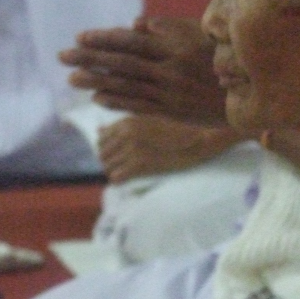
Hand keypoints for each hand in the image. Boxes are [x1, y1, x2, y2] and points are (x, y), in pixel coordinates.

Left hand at [59, 16, 226, 124]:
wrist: (251, 99)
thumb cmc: (228, 61)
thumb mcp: (204, 37)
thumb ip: (171, 29)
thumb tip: (136, 24)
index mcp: (177, 48)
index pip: (133, 41)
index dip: (105, 39)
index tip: (81, 36)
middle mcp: (170, 70)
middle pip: (123, 63)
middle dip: (90, 59)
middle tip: (63, 56)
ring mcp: (170, 93)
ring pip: (127, 86)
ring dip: (96, 82)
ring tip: (72, 78)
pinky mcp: (173, 112)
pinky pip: (140, 106)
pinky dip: (117, 102)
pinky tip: (98, 98)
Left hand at [98, 115, 243, 182]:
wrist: (200, 138)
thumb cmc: (179, 127)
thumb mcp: (149, 119)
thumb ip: (124, 124)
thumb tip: (99, 130)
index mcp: (128, 120)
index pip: (101, 137)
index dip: (107, 147)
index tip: (116, 153)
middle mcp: (127, 133)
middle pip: (102, 153)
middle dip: (109, 160)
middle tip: (121, 165)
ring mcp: (133, 149)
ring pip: (108, 166)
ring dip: (115, 170)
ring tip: (126, 172)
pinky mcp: (141, 165)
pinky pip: (117, 177)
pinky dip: (120, 180)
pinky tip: (129, 179)